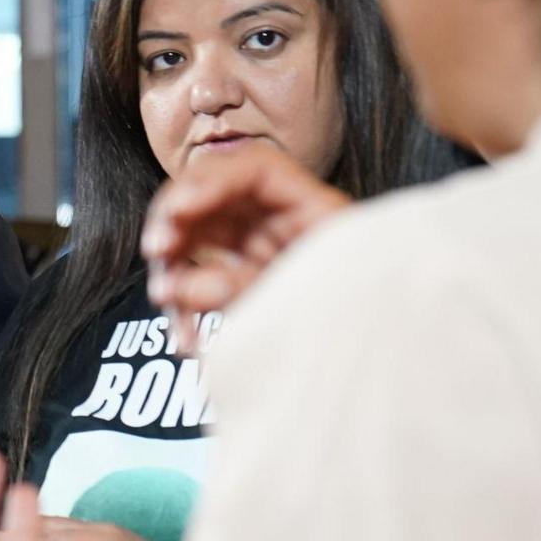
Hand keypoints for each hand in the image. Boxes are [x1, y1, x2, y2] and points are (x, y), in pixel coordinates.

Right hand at [140, 142, 351, 348]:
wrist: (384, 371)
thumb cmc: (362, 325)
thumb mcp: (303, 300)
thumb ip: (242, 288)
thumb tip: (180, 286)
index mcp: (314, 209)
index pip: (254, 169)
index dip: (208, 182)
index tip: (177, 212)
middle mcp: (283, 221)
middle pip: (214, 197)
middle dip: (176, 220)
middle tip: (157, 251)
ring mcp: (264, 249)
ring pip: (199, 239)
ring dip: (173, 268)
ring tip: (166, 301)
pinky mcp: (247, 281)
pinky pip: (204, 281)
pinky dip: (188, 306)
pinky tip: (186, 338)